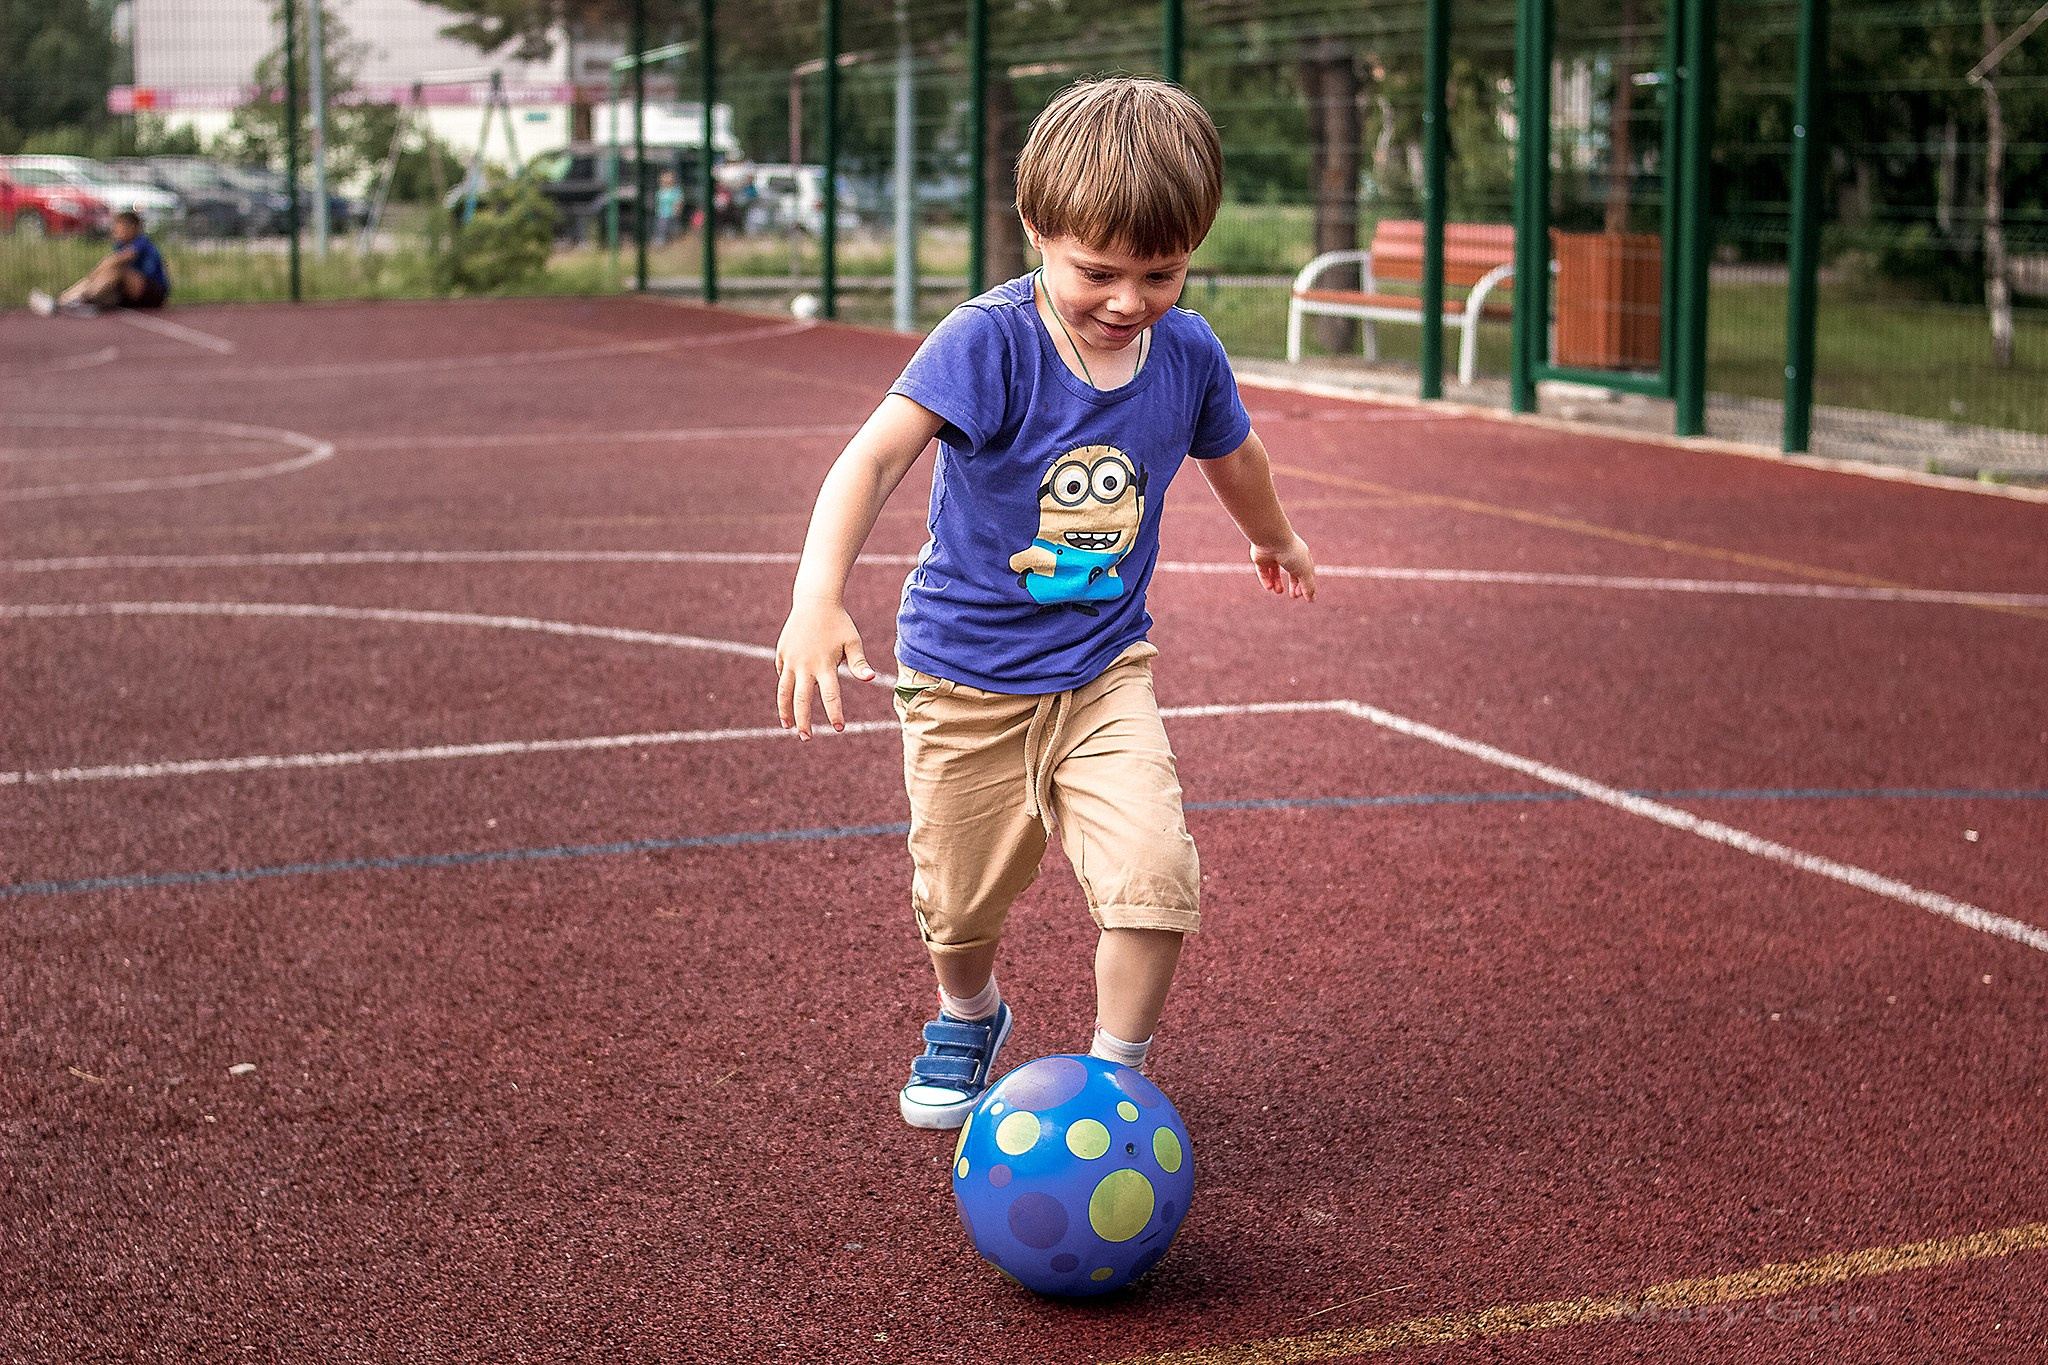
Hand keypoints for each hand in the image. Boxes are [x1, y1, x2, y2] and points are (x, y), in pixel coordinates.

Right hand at [775, 599, 876, 738]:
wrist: (815, 601)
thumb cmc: (839, 623)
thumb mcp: (853, 642)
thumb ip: (859, 664)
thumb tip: (871, 679)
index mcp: (825, 665)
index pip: (831, 696)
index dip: (835, 714)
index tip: (838, 729)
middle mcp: (805, 665)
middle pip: (802, 700)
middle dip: (804, 722)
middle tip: (807, 738)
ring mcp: (791, 660)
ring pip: (784, 692)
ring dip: (785, 711)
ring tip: (787, 726)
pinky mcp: (782, 653)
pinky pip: (782, 674)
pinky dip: (784, 687)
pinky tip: (787, 698)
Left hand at [1250, 535, 1315, 601]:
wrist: (1271, 539)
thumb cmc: (1291, 553)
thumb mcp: (1304, 571)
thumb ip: (1308, 586)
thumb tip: (1312, 600)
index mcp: (1301, 555)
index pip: (1306, 571)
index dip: (1307, 584)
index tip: (1307, 597)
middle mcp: (1288, 555)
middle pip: (1292, 573)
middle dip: (1293, 586)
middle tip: (1293, 596)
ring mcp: (1274, 556)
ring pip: (1276, 573)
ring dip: (1278, 584)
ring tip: (1278, 591)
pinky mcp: (1261, 559)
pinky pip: (1263, 572)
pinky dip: (1266, 580)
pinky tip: (1269, 587)